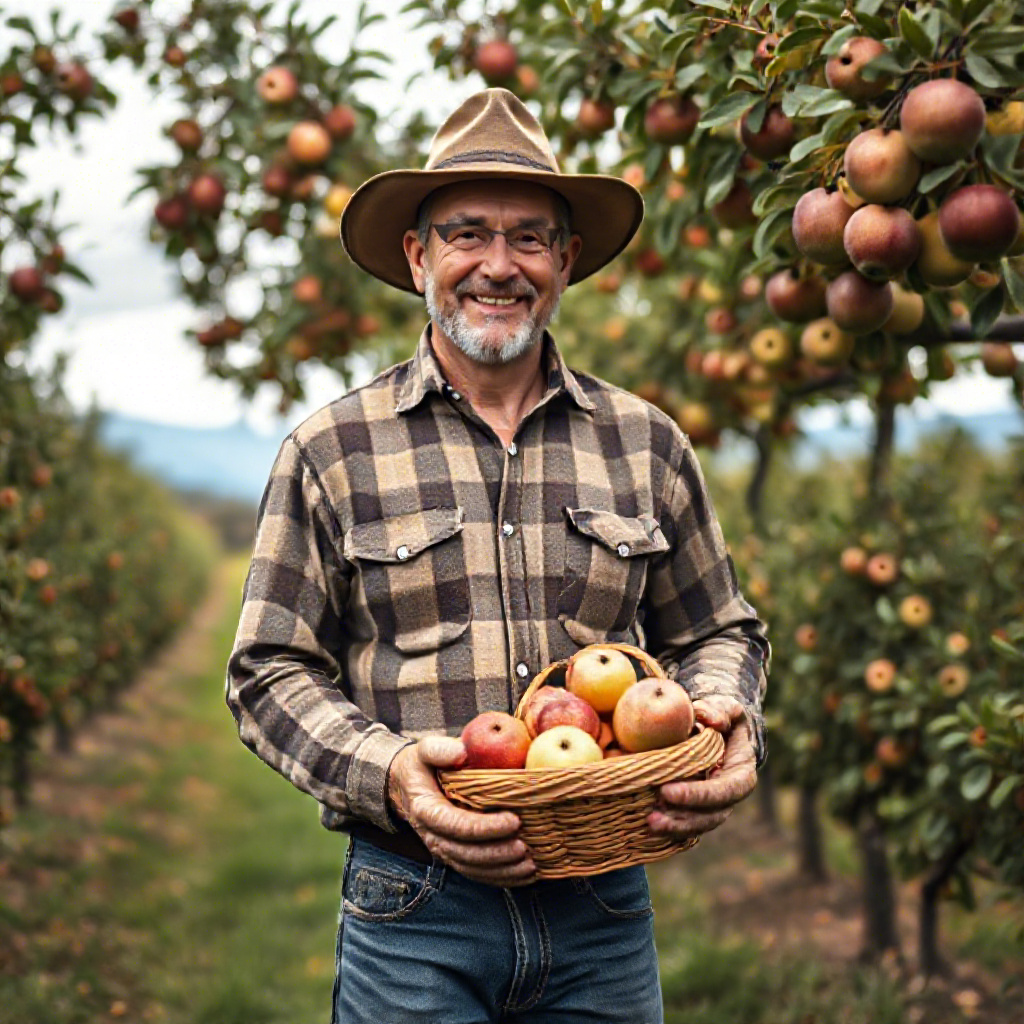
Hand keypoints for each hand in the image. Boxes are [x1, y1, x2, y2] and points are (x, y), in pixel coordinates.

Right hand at [388, 736, 536, 886]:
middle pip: (466, 853)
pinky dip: (501, 878)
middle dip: (497, 853)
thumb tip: (461, 752)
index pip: (456, 824)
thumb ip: (438, 749)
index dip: (485, 827)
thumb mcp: (424, 750)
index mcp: (426, 810)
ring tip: (530, 865)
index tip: (514, 820)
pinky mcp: (454, 856)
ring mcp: (443, 850)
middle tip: (526, 847)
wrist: (407, 786)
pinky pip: (476, 874)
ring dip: (502, 871)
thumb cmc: (422, 765)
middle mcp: (433, 836)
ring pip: (472, 869)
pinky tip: (524, 875)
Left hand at [647, 698, 756, 840]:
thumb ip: (720, 710)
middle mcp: (730, 796)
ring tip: (648, 824)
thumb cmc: (723, 717)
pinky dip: (669, 827)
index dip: (697, 795)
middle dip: (682, 819)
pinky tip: (646, 827)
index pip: (724, 791)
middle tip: (652, 817)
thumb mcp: (727, 708)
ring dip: (674, 828)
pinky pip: (686, 823)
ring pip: (698, 825)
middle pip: (711, 816)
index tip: (666, 791)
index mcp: (741, 774)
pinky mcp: (697, 809)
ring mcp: (714, 806)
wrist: (718, 729)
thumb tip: (709, 720)